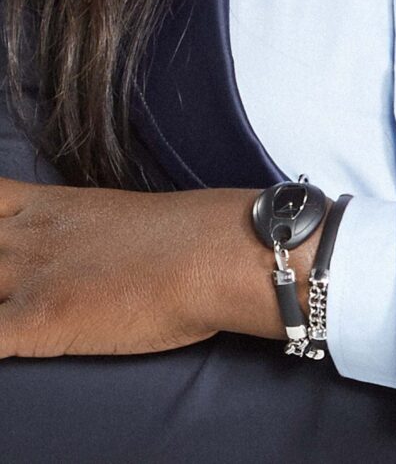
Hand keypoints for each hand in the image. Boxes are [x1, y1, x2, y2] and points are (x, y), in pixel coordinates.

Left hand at [0, 179, 275, 356]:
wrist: (217, 254)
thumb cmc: (192, 237)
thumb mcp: (121, 217)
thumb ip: (85, 231)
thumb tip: (92, 253)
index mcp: (48, 207)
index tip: (5, 241)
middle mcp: (26, 237)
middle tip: (13, 288)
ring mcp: (26, 278)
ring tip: (23, 315)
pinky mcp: (35, 321)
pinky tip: (15, 345)